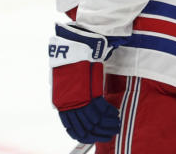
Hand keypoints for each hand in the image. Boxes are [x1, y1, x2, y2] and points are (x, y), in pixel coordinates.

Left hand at [49, 23, 120, 143]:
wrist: (75, 39)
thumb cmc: (71, 54)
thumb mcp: (66, 75)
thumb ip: (70, 89)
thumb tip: (78, 100)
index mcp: (61, 98)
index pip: (70, 125)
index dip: (81, 133)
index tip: (90, 136)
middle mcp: (68, 100)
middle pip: (82, 126)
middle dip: (96, 133)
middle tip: (107, 133)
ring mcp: (77, 96)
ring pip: (92, 121)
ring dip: (105, 126)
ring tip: (114, 125)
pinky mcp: (88, 89)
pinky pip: (100, 110)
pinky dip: (109, 115)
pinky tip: (115, 115)